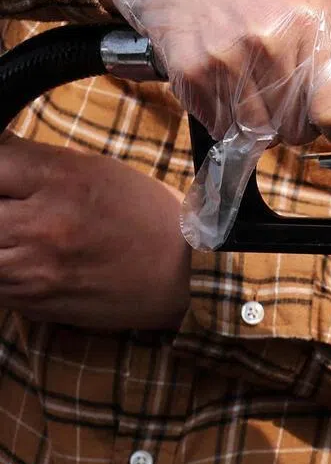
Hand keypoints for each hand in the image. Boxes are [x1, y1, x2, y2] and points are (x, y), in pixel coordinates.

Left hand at [0, 136, 189, 330]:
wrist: (180, 274)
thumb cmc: (143, 215)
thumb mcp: (97, 169)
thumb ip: (38, 162)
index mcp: (62, 180)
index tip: (6, 174)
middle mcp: (41, 224)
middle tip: (13, 205)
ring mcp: (31, 268)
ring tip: (15, 233)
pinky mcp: (29, 300)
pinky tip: (17, 257)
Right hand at [91, 0, 330, 247]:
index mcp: (311, 22)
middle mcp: (268, 45)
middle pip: (298, 129)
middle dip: (304, 122)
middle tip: (299, 98)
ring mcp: (225, 62)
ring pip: (261, 133)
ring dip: (268, 124)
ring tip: (268, 91)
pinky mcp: (190, 74)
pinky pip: (223, 125)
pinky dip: (232, 117)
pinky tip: (236, 85)